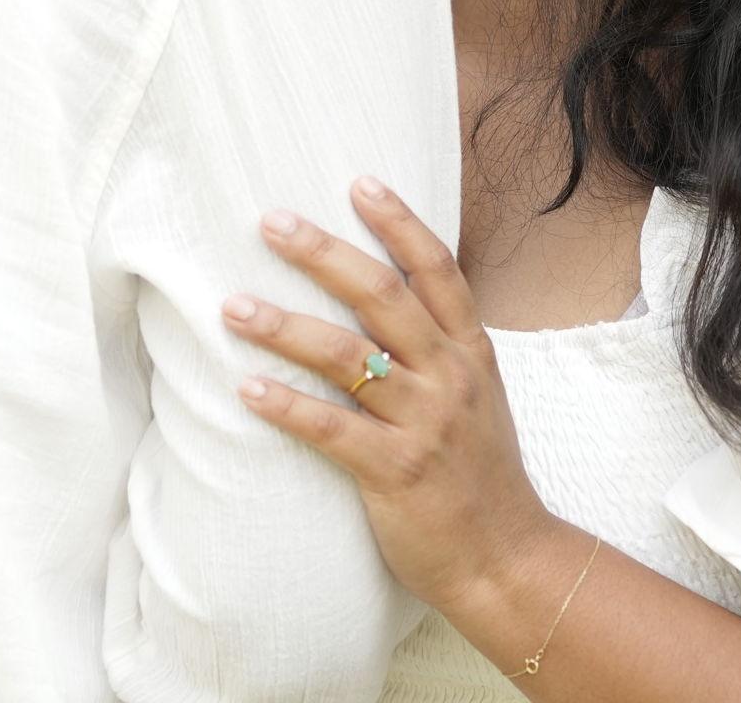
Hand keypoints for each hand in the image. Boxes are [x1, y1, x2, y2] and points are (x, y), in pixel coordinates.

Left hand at [222, 178, 558, 613]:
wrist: (507, 558)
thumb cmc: (481, 473)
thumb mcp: (478, 393)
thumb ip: (440, 346)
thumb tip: (385, 300)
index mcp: (470, 350)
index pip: (437, 267)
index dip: (399, 221)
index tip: (359, 183)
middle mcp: (449, 375)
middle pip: (383, 296)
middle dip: (323, 254)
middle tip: (273, 223)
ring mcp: (423, 422)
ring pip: (348, 356)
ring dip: (285, 326)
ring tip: (234, 305)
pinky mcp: (395, 472)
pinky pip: (331, 429)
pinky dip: (287, 405)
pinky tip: (247, 388)